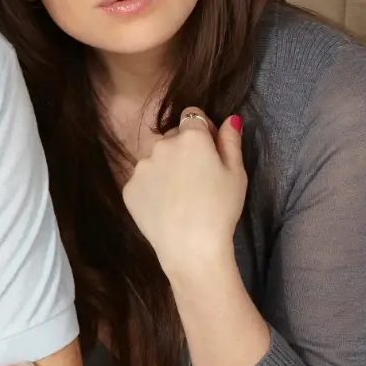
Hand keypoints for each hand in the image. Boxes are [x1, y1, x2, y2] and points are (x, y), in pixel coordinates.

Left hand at [121, 111, 246, 276]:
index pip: (193, 116)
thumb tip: (231, 119)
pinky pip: (143, 180)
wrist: (191, 248)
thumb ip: (231, 141)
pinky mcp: (128, 187)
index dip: (203, 131)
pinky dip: (152, 188)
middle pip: (173, 137)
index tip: (210, 152)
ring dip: (166, 168)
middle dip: (184, 149)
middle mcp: (161, 145)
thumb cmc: (220, 210)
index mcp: (190, 137)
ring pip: (156, 159)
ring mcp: (141, 166)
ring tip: (181, 197)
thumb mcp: (236, 174)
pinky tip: (166, 207)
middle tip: (197, 179)